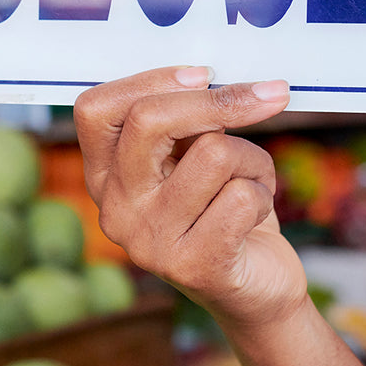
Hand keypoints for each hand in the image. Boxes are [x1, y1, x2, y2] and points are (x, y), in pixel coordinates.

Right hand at [73, 66, 308, 331]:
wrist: (255, 291)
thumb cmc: (225, 210)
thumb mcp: (193, 159)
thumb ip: (184, 123)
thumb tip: (211, 74)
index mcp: (105, 177)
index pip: (96, 109)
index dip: (152, 80)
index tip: (204, 77)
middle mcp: (115, 209)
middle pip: (149, 120)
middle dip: (219, 101)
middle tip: (269, 96)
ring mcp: (149, 242)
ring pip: (214, 152)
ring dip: (252, 158)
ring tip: (251, 181)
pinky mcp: (193, 267)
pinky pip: (242, 196)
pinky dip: (264, 193)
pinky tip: (256, 215)